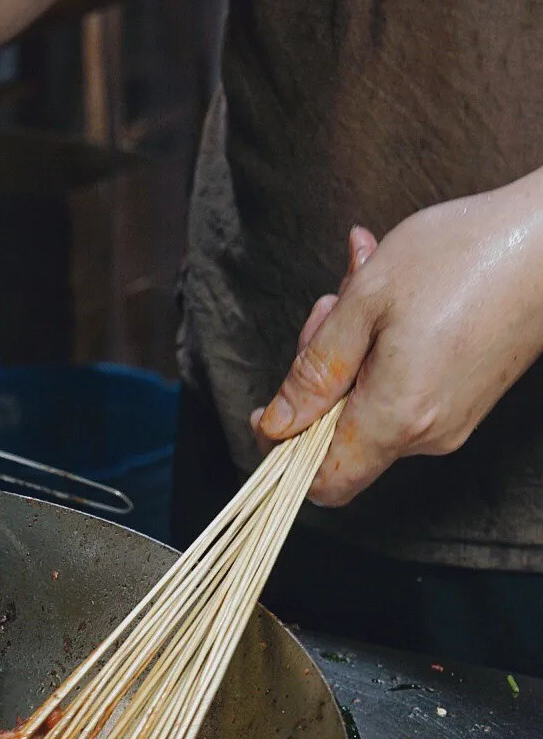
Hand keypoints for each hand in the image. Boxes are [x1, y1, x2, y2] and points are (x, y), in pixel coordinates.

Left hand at [251, 173, 542, 504]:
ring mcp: (452, 420)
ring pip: (370, 405)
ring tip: (365, 283)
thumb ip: (314, 370)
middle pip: (340, 434)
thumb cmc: (464, 255)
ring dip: (352, 348)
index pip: (323, 482)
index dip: (284, 453)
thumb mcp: (366, 300)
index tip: (272, 408)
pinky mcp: (467, 400)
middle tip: (331, 305)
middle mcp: (427, 435)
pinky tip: (394, 295)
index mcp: (396, 418)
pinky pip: (403, 389)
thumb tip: (277, 423)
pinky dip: (384, 348)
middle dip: (320, 372)